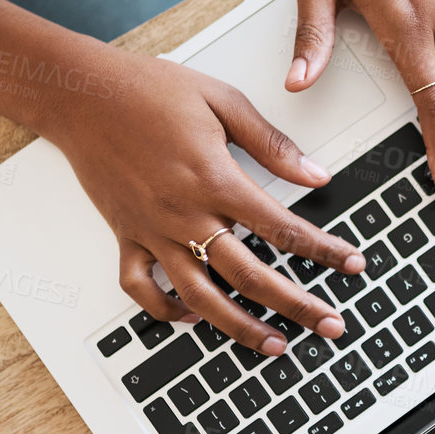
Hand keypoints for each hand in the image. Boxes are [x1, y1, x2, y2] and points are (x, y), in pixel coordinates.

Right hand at [41, 52, 365, 354]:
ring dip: (241, 328)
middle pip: (252, 277)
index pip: (283, 229)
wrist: (81, 93)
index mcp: (215, 180)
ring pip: (201, 297)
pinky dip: (166, 311)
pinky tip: (193, 317)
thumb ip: (271, 143)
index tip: (353, 264)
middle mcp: (185, 214)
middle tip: (331, 325)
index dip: (325, 251)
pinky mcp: (125, 235)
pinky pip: (142, 288)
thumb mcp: (222, 101)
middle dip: (298, 306)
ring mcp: (153, 231)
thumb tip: (315, 173)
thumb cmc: (147, 89)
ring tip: (274, 344)